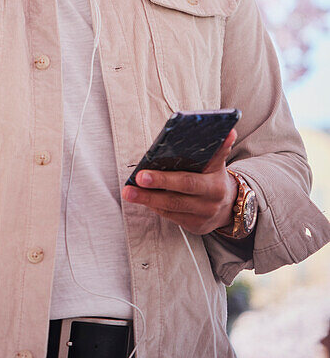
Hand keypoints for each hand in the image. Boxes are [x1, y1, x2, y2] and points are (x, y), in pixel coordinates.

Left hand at [120, 129, 238, 235]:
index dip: (164, 179)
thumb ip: (219, 147)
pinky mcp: (194, 227)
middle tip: (134, 181)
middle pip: (176, 197)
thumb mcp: (218, 162)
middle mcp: (209, 203)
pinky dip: (155, 206)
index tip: (142, 172)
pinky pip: (171, 216)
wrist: (229, 205)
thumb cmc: (213, 175)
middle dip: (153, 188)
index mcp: (214, 184)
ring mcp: (202, 217)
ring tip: (128, 192)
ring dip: (147, 199)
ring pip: (171, 208)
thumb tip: (229, 130)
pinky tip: (142, 198)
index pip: (187, 181)